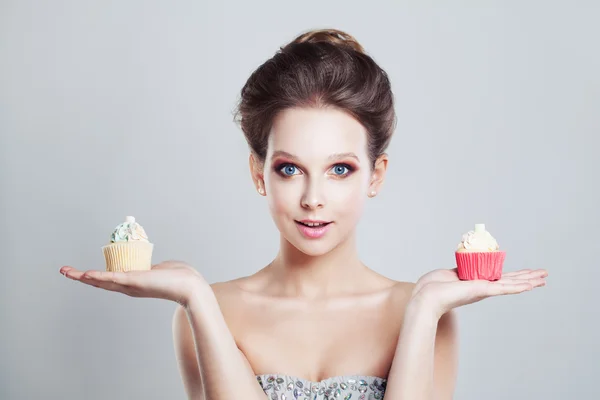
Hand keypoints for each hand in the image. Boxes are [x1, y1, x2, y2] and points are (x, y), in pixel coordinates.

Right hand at [59, 261, 207, 305]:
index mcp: (133, 284)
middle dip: (81, 277)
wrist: (190, 285)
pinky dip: (99, 277)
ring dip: (83, 277)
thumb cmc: (180, 277)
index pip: (109, 280)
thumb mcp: (161, 269)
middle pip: (99, 283)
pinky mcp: (135, 281)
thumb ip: (154, 268)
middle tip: (64, 271)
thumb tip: (154, 265)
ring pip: (102, 281)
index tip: (80, 272)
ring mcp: (130, 285)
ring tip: (67, 272)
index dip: (93, 277)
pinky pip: (113, 278)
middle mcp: (129, 287)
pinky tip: (86, 275)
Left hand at [411, 268, 547, 318]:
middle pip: (511, 281)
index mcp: (477, 283)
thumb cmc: (432, 287)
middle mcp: (483, 288)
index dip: (515, 275)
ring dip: (529, 281)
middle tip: (545, 275)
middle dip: (528, 278)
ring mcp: (484, 290)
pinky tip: (531, 285)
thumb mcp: (450, 274)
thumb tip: (461, 267)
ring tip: (544, 278)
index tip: (527, 273)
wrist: (426, 297)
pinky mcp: (481, 291)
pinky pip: (503, 288)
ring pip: (512, 285)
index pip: (500, 278)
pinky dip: (518, 286)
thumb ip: (460, 271)